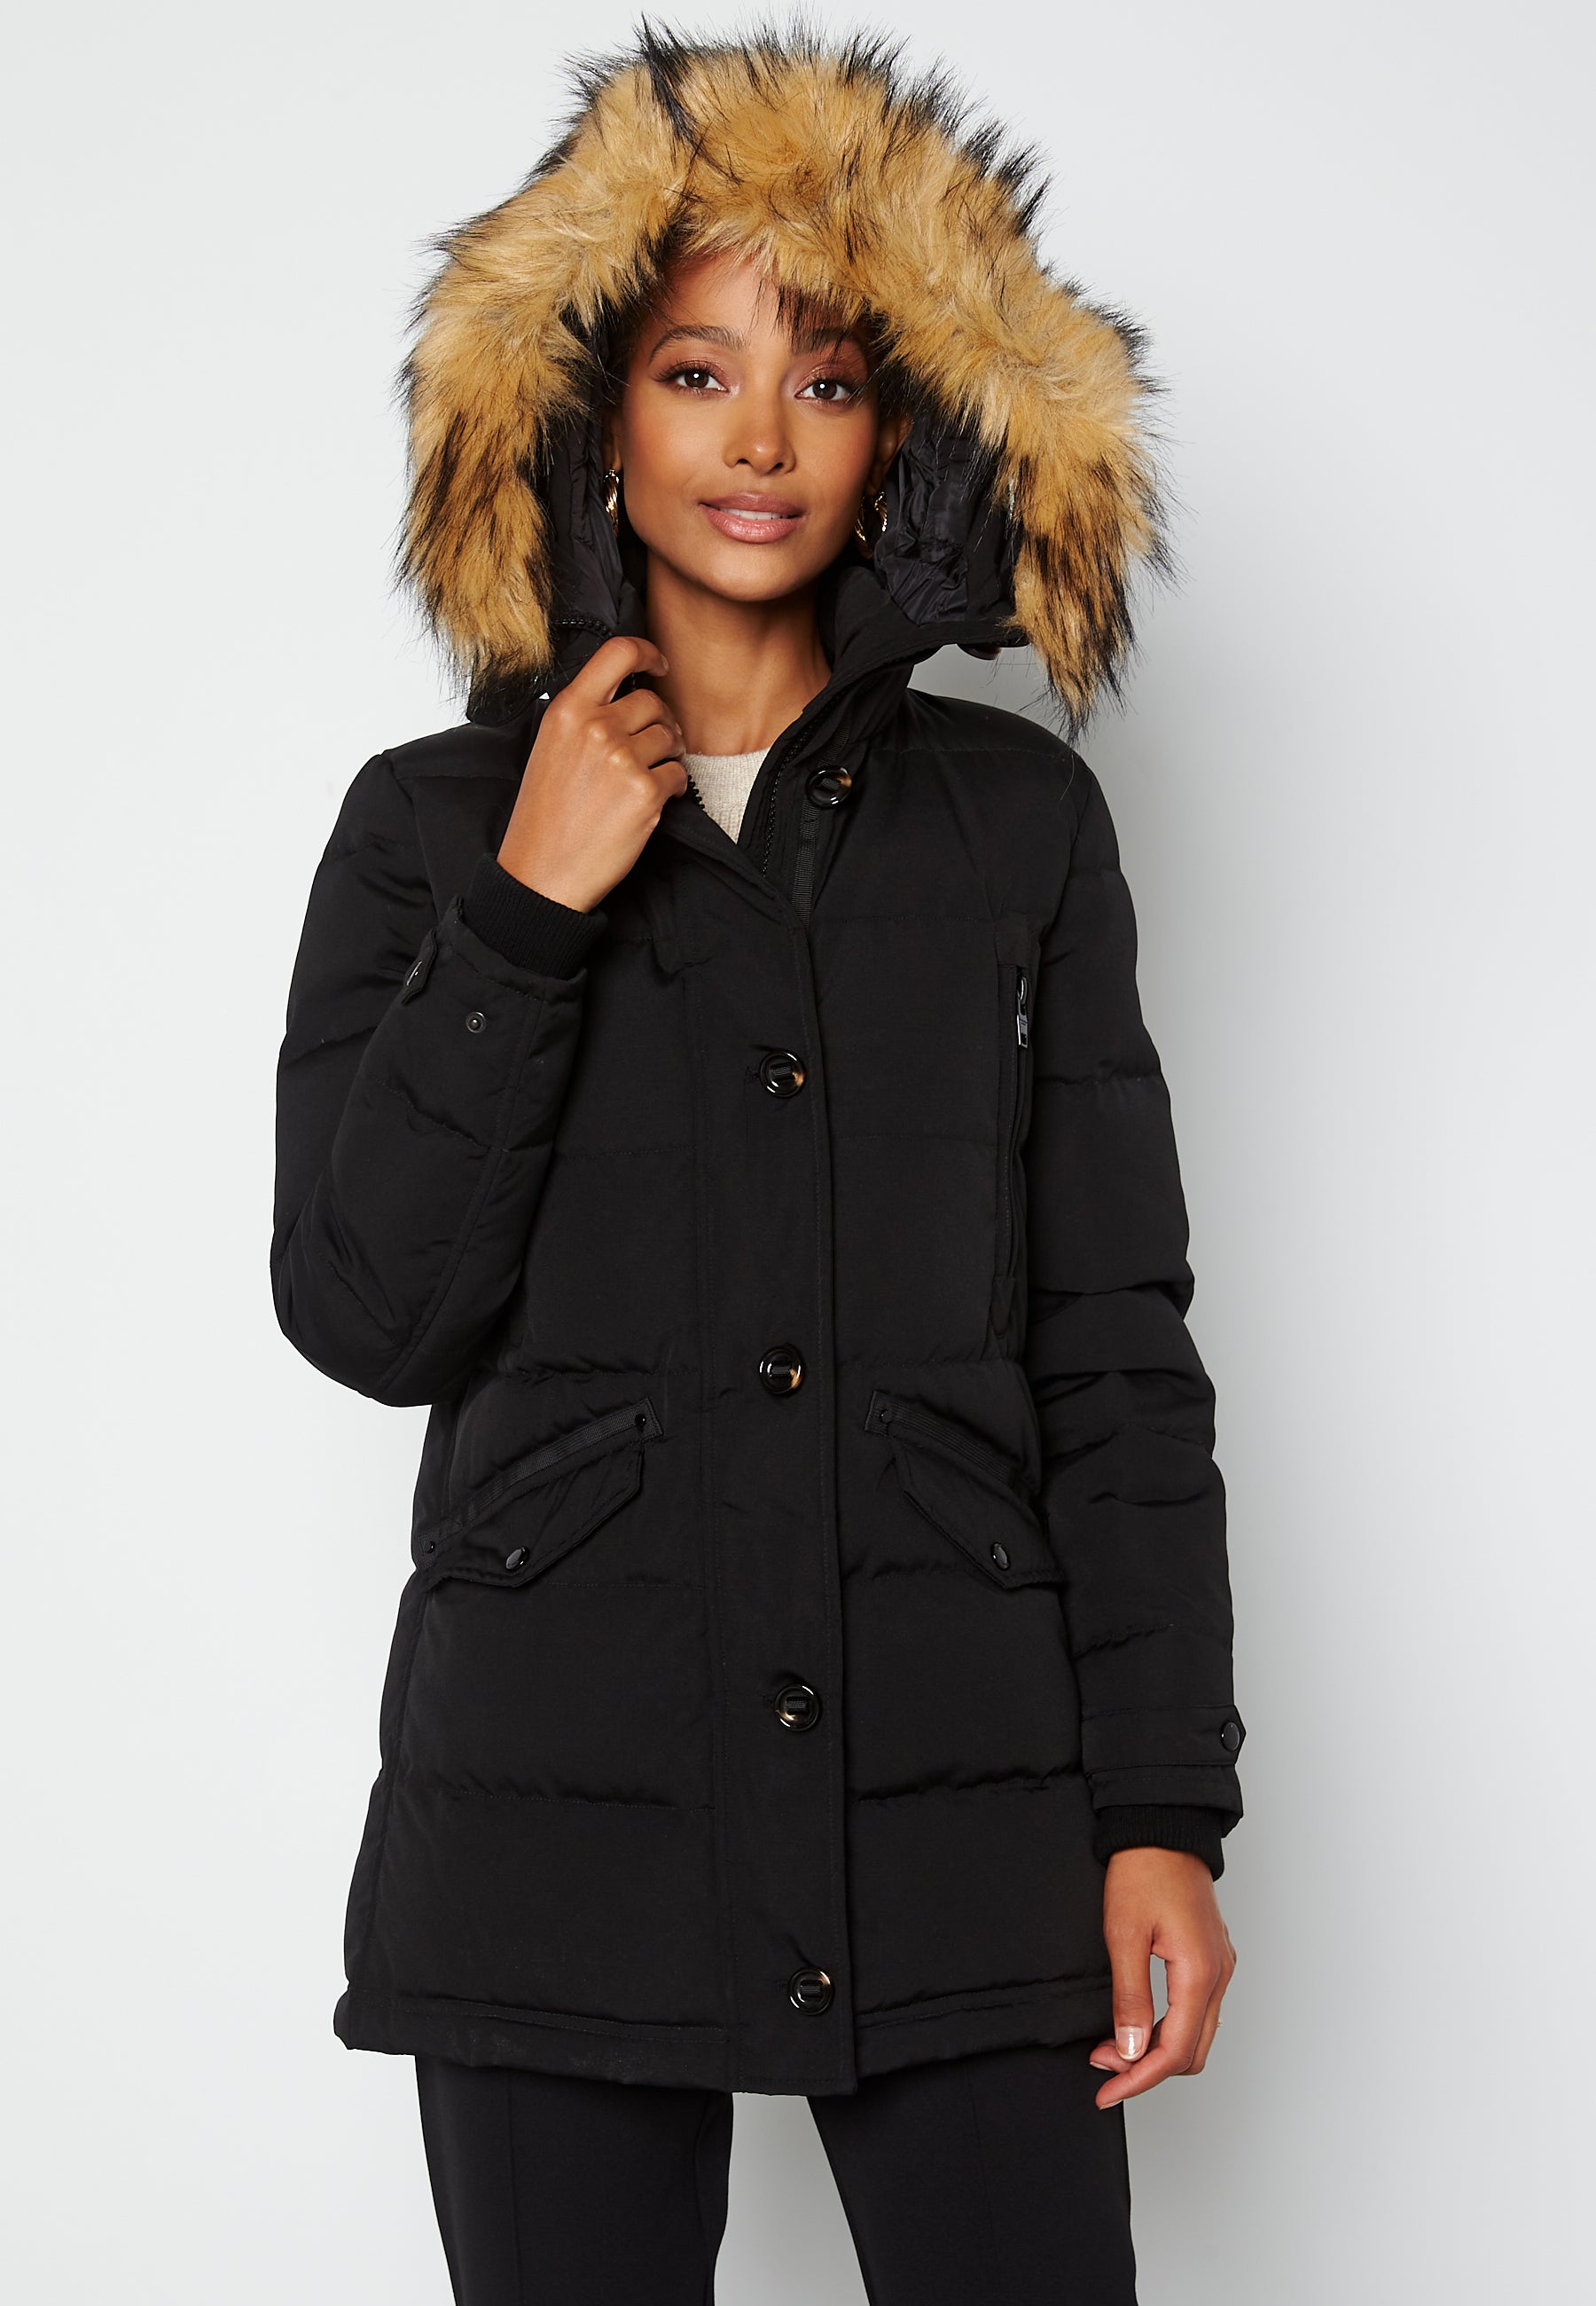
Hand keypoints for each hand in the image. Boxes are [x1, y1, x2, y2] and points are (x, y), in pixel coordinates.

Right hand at [497, 635, 687, 911]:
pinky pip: (679, 775)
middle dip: (662, 721)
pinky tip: (652, 800)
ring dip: (670, 753)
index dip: (647, 652)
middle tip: (656, 743)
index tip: (659, 665)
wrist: (543, 872)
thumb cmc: (544, 814)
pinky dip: (673, 787)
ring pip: (671, 736)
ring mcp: (623, 759)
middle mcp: (596, 728)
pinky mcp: (646, 793)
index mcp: (568, 710)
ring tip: (650, 774)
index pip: (618, 652)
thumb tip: (623, 694)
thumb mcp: (550, 748)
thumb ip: (583, 715)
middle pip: (653, 702)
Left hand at [1088, 1848, 1235, 2109]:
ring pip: (1197, 2034)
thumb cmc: (1143, 1871)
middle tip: (1103, 2066)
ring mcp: (1219, 1966)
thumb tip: (1130, 2050)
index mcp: (1199, 1973)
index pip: (1174, 2052)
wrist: (1163, 1827)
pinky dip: (1169, 2027)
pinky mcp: (1212, 1956)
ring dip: (1157, 2050)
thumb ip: (1130, 1997)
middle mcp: (1218, 1975)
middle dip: (1146, 2069)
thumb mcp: (1124, 1934)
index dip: (1138, 2079)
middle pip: (1191, 2053)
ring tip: (1113, 2046)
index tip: (1106, 2090)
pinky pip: (1198, 2011)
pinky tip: (1138, 2022)